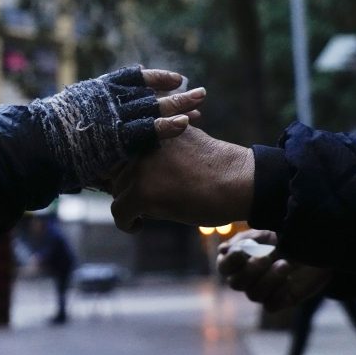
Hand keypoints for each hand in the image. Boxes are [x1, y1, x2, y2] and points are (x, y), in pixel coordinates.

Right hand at [29, 66, 204, 190]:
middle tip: (199, 93)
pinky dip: (165, 126)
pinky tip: (185, 125)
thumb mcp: (67, 118)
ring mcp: (112, 116)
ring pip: (152, 107)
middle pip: (148, 92)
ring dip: (178, 106)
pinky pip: (146, 130)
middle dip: (175, 94)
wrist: (32, 146)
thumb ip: (85, 119)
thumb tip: (90, 126)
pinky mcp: (115, 137)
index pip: (131, 78)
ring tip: (200, 104)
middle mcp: (106, 98)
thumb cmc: (45, 137)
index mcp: (95, 90)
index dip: (155, 79)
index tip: (175, 79)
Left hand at [109, 126, 253, 231]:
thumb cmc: (217, 166)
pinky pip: (120, 211)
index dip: (122, 168)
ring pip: (117, 191)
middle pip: (115, 171)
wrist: (239, 180)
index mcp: (150, 128)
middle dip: (127, 187)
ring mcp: (140, 166)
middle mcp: (141, 143)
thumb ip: (159, 147)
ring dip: (128, 203)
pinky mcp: (143, 191)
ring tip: (145, 212)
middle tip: (144, 199)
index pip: (118, 147)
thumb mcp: (183, 143)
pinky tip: (139, 226)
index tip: (128, 182)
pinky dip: (127, 223)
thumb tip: (138, 164)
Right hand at [217, 230, 331, 311]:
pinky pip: (270, 305)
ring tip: (285, 264)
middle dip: (250, 271)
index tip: (241, 252)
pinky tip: (290, 280)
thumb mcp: (266, 232)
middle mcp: (248, 277)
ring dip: (269, 280)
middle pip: (236, 283)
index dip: (230, 262)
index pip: (224, 266)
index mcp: (240, 259)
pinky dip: (279, 293)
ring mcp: (263, 290)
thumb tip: (223, 250)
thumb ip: (246, 240)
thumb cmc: (287, 235)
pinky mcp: (280, 300)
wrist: (317, 246)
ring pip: (254, 295)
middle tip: (266, 257)